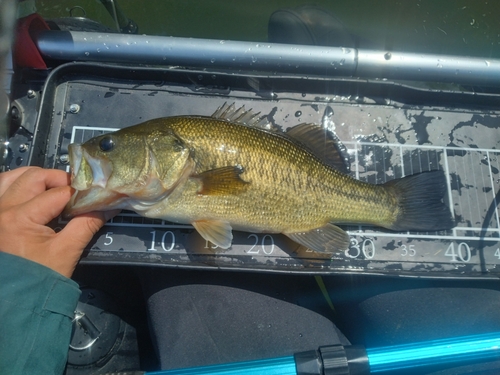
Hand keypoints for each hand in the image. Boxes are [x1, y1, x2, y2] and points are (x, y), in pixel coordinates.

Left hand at [0, 167, 117, 277]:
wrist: (16, 302)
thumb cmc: (40, 279)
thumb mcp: (67, 251)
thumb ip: (87, 224)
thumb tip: (108, 206)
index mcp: (19, 218)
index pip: (59, 193)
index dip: (81, 192)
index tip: (96, 194)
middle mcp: (1, 209)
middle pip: (35, 177)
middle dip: (60, 180)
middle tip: (76, 193)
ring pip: (13, 177)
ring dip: (36, 178)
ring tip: (54, 189)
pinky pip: (1, 188)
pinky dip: (17, 184)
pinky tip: (32, 192)